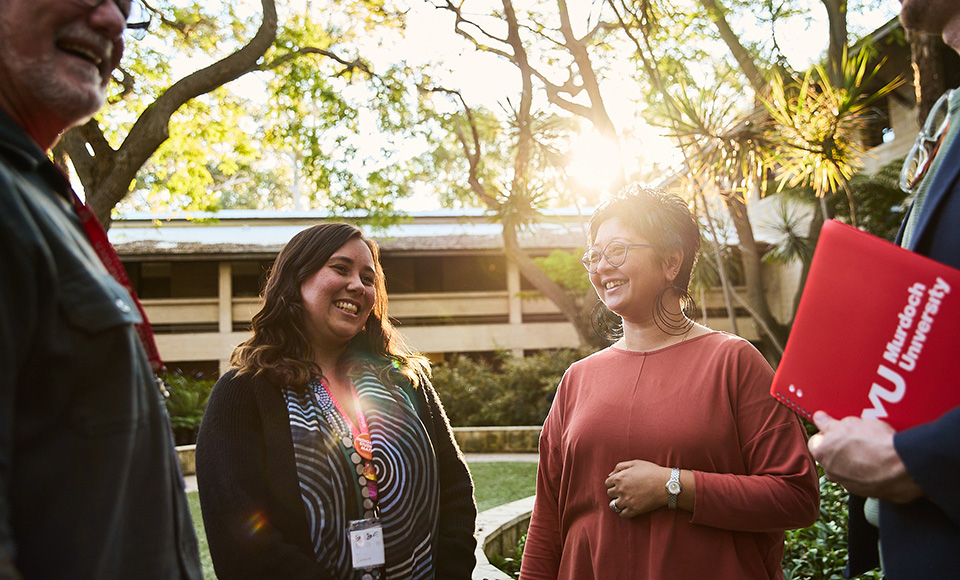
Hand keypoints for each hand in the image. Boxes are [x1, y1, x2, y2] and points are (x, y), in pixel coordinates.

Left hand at [604, 459, 669, 517]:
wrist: (665, 484)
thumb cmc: (651, 471)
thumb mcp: (635, 463)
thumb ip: (620, 466)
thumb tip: (610, 475)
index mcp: (619, 478)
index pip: (607, 483)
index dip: (613, 483)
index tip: (619, 484)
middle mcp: (620, 490)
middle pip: (610, 493)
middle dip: (615, 492)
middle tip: (624, 491)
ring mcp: (626, 501)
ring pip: (614, 505)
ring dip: (618, 502)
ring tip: (625, 501)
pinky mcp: (634, 510)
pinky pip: (622, 514)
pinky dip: (623, 512)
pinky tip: (629, 508)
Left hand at [809, 411, 923, 502]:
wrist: (903, 467)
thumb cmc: (874, 443)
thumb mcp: (849, 423)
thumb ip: (829, 423)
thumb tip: (819, 418)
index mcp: (822, 453)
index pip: (816, 441)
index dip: (827, 433)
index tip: (838, 429)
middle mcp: (831, 472)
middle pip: (831, 456)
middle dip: (841, 447)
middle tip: (857, 438)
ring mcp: (848, 484)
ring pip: (847, 468)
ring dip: (855, 460)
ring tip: (872, 450)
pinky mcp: (866, 493)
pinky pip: (863, 479)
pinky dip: (868, 471)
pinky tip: (880, 462)